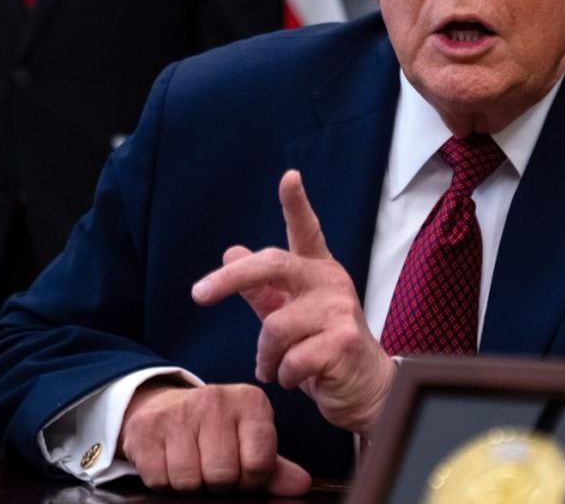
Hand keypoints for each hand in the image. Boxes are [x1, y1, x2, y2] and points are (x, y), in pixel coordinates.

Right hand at [117, 381, 309, 494]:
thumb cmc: (216, 429)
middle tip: (214, 469)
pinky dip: (164, 481)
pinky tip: (170, 461)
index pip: (259, 463)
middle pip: (222, 475)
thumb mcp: (249, 439)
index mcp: (250, 402)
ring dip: (191, 484)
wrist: (165, 406)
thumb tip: (301, 485)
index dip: (251, 481)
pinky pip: (159, 479)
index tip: (244, 474)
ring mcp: (179, 411)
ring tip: (193, 464)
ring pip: (189, 480)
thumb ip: (274, 466)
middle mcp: (216, 399)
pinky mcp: (146, 427)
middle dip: (219, 483)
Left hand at [192, 170, 396, 435]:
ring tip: (275, 368)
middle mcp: (330, 283)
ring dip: (265, 357)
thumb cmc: (324, 348)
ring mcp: (339, 310)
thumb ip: (262, 288)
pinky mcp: (343, 342)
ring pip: (274, 327)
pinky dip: (284, 375)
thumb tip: (231, 251)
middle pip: (273, 264)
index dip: (296, 203)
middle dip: (231, 277)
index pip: (306, 231)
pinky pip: (291, 359)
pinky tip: (296, 378)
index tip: (289, 177)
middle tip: (199, 294)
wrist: (365, 389)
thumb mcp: (290, 316)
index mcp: (317, 272)